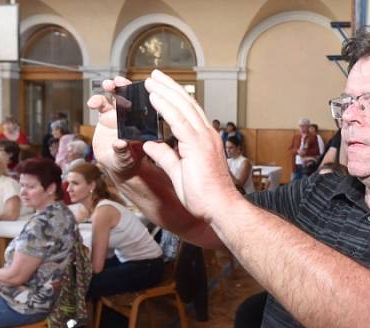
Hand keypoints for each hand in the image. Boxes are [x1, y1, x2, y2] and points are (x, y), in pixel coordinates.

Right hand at [86, 77, 147, 180]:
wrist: (116, 164)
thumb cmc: (127, 163)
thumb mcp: (125, 161)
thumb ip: (122, 152)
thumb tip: (119, 144)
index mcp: (143, 125)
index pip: (145, 108)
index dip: (141, 97)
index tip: (137, 91)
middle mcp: (133, 117)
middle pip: (131, 96)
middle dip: (126, 87)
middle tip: (119, 81)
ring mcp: (120, 114)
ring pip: (117, 96)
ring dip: (113, 88)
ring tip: (107, 85)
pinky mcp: (107, 116)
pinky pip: (102, 105)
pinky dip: (97, 101)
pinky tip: (92, 103)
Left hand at [140, 70, 237, 223]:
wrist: (219, 208)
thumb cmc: (204, 197)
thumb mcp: (178, 172)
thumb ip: (165, 156)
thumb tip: (149, 144)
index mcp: (203, 140)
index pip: (188, 113)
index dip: (174, 98)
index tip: (160, 88)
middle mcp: (205, 135)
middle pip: (186, 104)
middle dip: (169, 88)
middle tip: (153, 76)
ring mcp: (203, 139)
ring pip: (182, 107)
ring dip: (165, 92)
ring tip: (149, 81)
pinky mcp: (197, 146)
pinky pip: (178, 121)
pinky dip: (165, 107)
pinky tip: (154, 98)